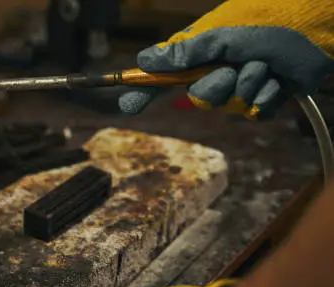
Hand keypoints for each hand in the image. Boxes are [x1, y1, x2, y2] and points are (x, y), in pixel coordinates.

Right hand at [119, 0, 333, 118]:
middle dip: (215, 85)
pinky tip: (278, 80)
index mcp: (201, 50)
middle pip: (196, 98)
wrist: (319, 26)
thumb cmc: (270, 19)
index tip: (127, 103)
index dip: (145, 89)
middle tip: (231, 67)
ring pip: (226, 106)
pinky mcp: (263, 99)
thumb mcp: (222, 34)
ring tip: (263, 65)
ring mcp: (239, 86)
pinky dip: (266, 95)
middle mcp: (216, 69)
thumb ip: (183, 52)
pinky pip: (253, 112)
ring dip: (246, 85)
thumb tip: (143, 61)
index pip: (164, 75)